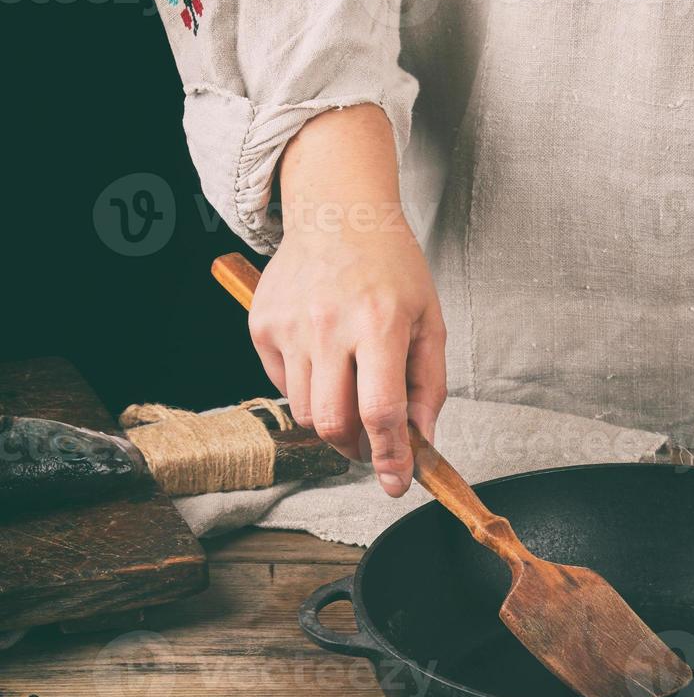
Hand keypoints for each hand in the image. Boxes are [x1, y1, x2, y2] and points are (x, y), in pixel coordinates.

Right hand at [247, 105, 445, 496]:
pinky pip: (284, 384)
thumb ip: (428, 386)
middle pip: (334, 424)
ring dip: (333, 421)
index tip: (395, 483)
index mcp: (380, 324)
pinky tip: (326, 359)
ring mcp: (290, 326)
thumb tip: (421, 442)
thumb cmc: (391, 268)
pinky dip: (308, 389)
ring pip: (306, 413)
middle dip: (356, 449)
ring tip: (352, 391)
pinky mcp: (261, 325)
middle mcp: (329, 325)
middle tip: (373, 443)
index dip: (390, 457)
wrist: (338, 213)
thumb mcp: (429, 322)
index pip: (381, 412)